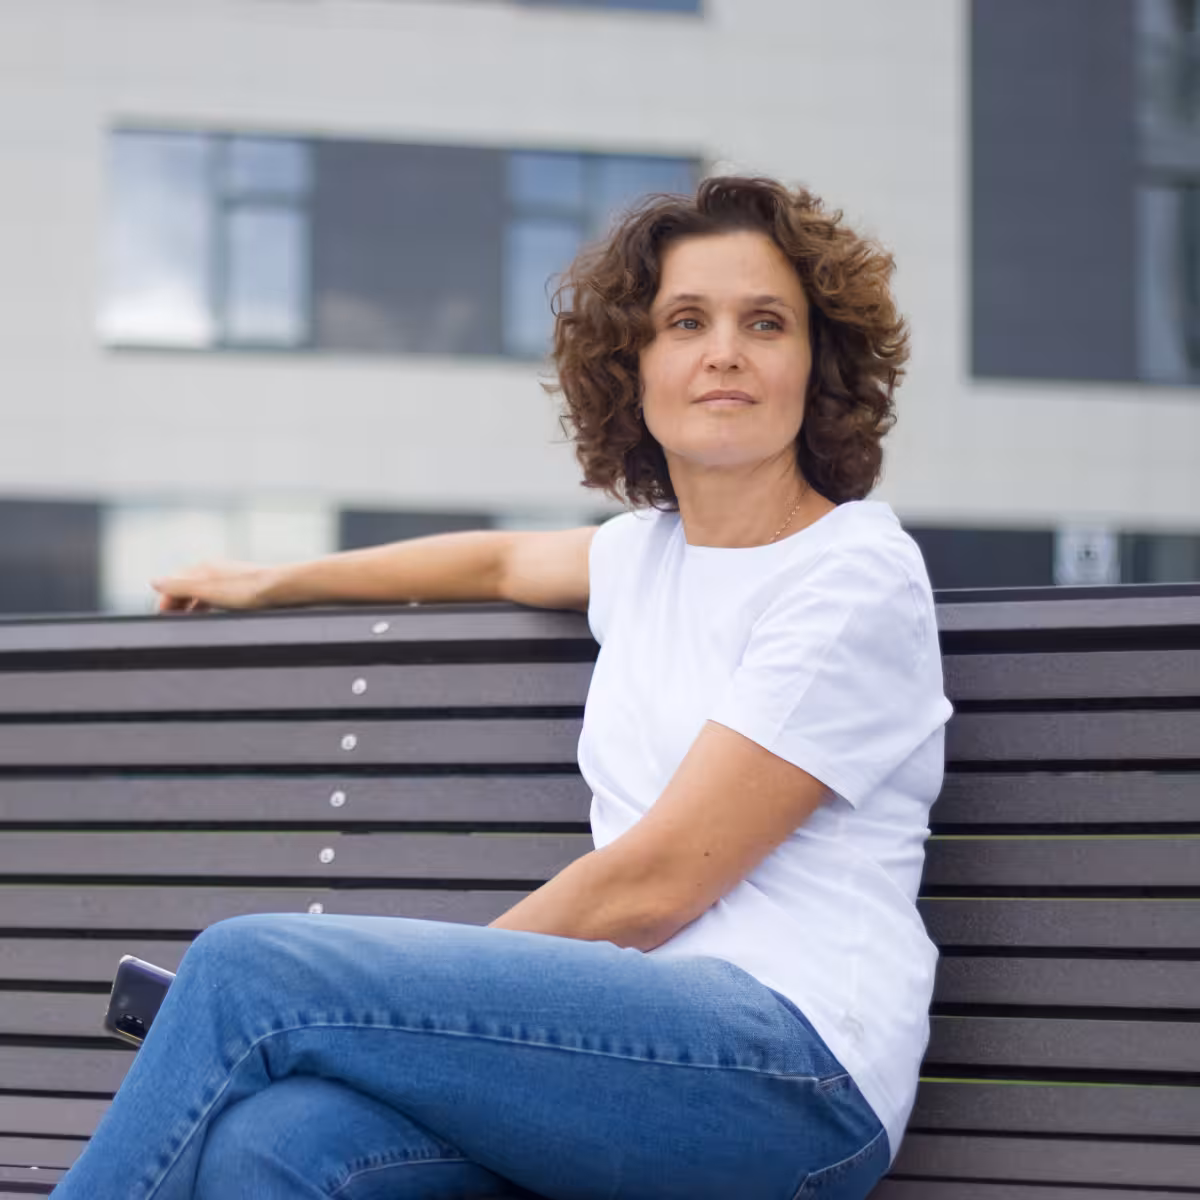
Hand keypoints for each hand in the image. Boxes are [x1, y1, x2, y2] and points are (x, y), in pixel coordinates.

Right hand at [150, 560, 277, 613]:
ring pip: (199, 592)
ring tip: (188, 621)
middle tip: (174, 621)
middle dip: (176, 603)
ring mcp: (225, 577)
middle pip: (184, 587)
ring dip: (190, 606)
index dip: (164, 600)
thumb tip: (153, 581)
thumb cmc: (247, 589)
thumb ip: (179, 586)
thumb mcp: (207, 591)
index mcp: (202, 568)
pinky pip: (213, 595)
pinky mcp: (238, 586)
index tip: (162, 617)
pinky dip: (205, 605)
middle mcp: (212, 570)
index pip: (171, 583)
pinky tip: (210, 614)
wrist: (280, 588)